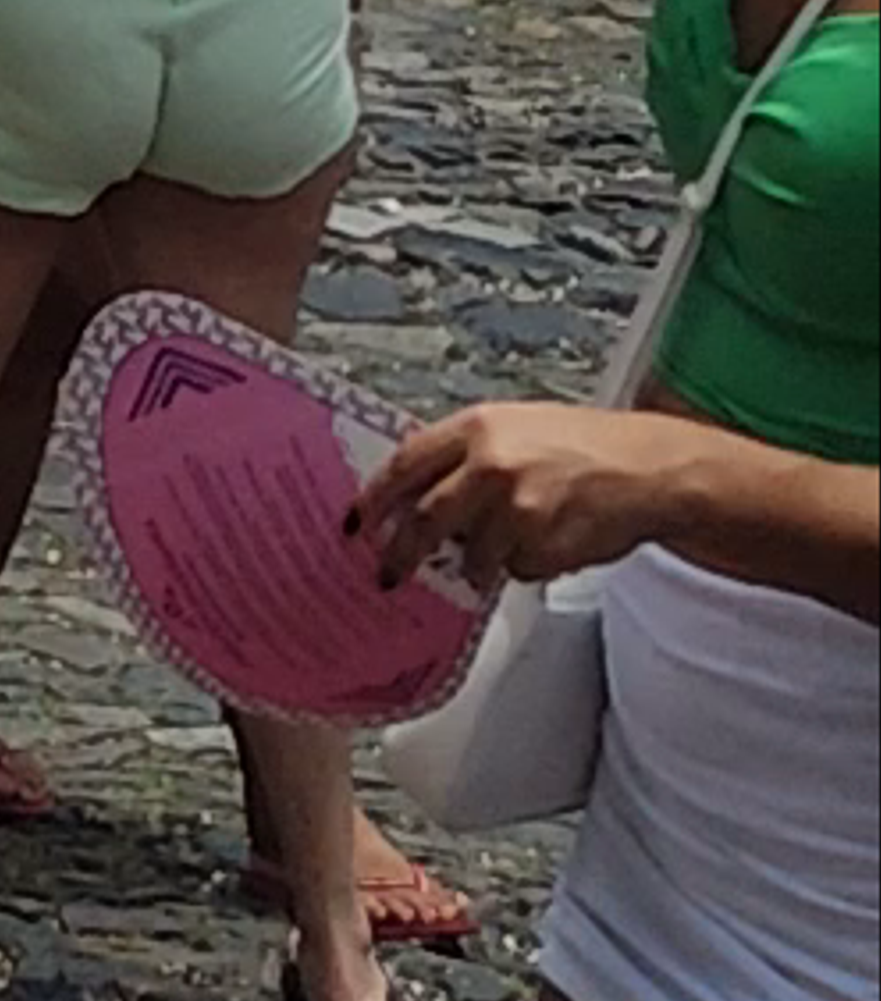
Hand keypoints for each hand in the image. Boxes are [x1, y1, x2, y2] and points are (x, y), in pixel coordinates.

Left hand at [352, 400, 667, 594]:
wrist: (643, 467)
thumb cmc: (581, 444)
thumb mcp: (514, 428)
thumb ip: (466, 456)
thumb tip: (419, 496)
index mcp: (476, 426)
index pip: (406, 463)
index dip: (375, 496)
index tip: (357, 522)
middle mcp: (489, 464)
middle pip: (424, 520)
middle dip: (402, 553)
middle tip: (390, 574)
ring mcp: (515, 507)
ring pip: (472, 556)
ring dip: (481, 564)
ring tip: (510, 543)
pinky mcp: (541, 544)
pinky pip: (515, 571)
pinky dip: (523, 566)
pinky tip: (549, 540)